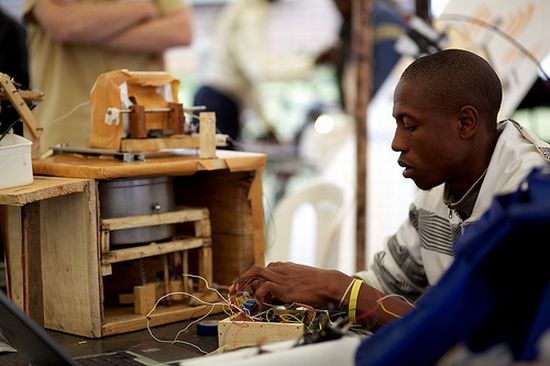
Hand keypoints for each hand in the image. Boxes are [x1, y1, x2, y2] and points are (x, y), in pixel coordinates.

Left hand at [229, 262, 352, 308]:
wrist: (330, 284)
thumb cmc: (319, 285)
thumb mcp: (301, 280)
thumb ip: (288, 284)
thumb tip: (277, 296)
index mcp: (284, 267)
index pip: (263, 269)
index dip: (251, 278)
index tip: (244, 287)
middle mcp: (280, 270)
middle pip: (255, 269)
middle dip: (241, 279)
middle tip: (233, 290)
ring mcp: (282, 278)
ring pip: (255, 274)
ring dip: (243, 284)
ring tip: (237, 295)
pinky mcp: (284, 288)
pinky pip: (265, 288)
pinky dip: (258, 296)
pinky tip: (257, 305)